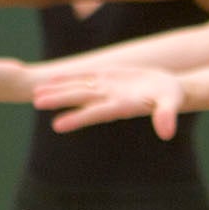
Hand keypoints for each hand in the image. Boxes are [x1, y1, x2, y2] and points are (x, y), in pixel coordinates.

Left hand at [30, 65, 188, 137]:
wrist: (168, 90)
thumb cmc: (172, 98)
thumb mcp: (171, 104)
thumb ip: (166, 117)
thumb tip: (166, 133)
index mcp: (121, 107)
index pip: (95, 114)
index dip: (77, 118)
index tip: (57, 125)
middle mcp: (109, 99)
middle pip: (80, 99)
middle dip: (59, 100)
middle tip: (36, 103)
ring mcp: (106, 88)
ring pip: (77, 88)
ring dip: (57, 91)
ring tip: (36, 94)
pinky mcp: (107, 76)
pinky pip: (84, 77)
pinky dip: (68, 78)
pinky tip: (52, 79)